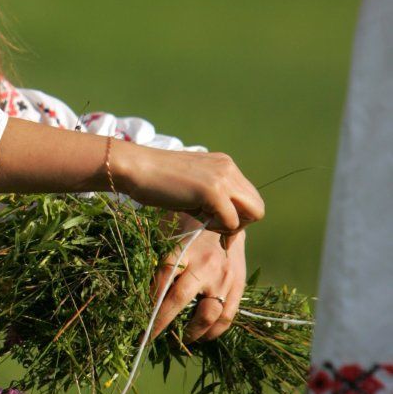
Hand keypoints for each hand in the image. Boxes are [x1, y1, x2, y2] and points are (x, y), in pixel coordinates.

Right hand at [115, 145, 263, 235]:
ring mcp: (223, 178)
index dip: (236, 216)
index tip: (214, 223)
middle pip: (257, 207)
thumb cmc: (154, 181)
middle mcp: (229, 168)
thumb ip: (211, 200)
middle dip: (239, 223)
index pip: (249, 197)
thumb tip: (227, 226)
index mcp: (224, 165)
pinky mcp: (213, 191)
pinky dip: (218, 228)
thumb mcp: (191, 187)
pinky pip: (232, 222)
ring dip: (230, 226)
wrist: (135, 168)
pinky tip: (198, 220)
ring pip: (252, 214)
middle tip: (213, 225)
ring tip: (204, 221)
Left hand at [150, 222, 245, 341]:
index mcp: (184, 249)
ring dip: (189, 333)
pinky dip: (212, 332)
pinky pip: (226, 318)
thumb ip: (159, 266)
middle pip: (180, 299)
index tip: (138, 322)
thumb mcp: (171, 241)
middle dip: (162, 322)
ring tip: (177, 339)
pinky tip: (200, 337)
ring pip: (207, 315)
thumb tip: (139, 298)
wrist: (227, 220)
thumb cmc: (190, 235)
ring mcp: (225, 277)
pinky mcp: (239, 286)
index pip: (162, 278)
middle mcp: (206, 264)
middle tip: (149, 337)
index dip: (148, 302)